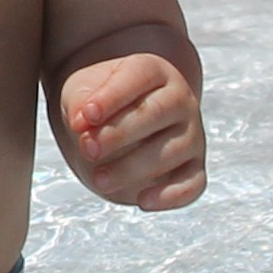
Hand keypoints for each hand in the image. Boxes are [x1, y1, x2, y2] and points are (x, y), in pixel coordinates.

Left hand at [59, 50, 204, 208]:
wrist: (113, 124)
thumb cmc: (97, 104)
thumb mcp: (80, 94)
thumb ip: (79, 103)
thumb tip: (82, 122)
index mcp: (153, 71)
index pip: (139, 76)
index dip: (111, 97)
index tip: (84, 117)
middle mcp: (179, 99)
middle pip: (156, 113)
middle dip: (119, 134)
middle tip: (87, 148)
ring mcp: (191, 134)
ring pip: (171, 151)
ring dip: (133, 168)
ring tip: (98, 178)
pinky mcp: (194, 168)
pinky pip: (193, 184)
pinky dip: (172, 196)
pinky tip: (143, 201)